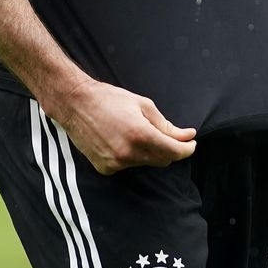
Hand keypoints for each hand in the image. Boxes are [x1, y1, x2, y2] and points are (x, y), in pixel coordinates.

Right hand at [48, 79, 196, 175]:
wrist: (75, 104)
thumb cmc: (110, 99)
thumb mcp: (143, 105)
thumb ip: (166, 125)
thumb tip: (187, 136)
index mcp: (141, 134)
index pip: (174, 151)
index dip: (187, 149)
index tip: (191, 143)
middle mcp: (129, 153)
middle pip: (162, 160)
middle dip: (169, 149)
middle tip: (168, 135)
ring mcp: (116, 163)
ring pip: (145, 163)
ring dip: (148, 152)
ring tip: (135, 132)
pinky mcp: (105, 168)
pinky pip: (128, 166)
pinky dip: (131, 156)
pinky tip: (121, 140)